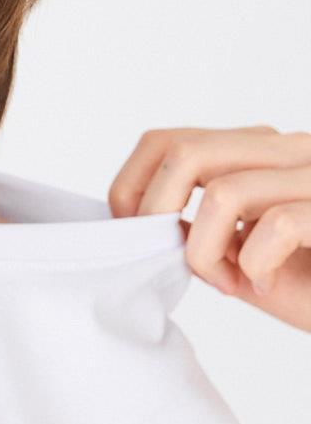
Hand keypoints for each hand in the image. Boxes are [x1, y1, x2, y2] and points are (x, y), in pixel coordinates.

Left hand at [108, 126, 310, 331]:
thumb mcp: (240, 258)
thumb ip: (197, 233)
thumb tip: (144, 225)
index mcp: (259, 154)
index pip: (168, 141)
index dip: (132, 187)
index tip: (132, 233)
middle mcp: (290, 151)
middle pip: (186, 155)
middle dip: (156, 216)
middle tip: (171, 259)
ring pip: (222, 193)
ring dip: (206, 252)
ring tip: (229, 281)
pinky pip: (277, 225)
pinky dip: (255, 263)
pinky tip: (266, 282)